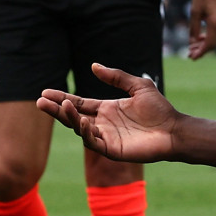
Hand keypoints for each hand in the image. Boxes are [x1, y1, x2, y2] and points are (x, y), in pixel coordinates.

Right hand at [36, 64, 179, 162]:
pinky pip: (95, 143)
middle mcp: (103, 123)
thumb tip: (93, 66)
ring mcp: (107, 137)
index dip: (62, 98)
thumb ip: (116, 77)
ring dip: (70, 118)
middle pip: (74, 117)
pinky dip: (87, 133)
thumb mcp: (138, 86)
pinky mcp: (113, 150)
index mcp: (107, 109)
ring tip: (61, 106)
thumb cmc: (160, 109)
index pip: (79, 103)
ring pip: (80, 129)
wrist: (175, 129)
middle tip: (40, 101)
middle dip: (57, 109)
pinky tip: (83, 122)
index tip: (45, 92)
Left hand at [187, 0, 215, 59]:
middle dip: (201, 49)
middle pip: (214, 44)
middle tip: (190, 53)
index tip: (191, 57)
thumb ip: (194, 28)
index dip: (200, 52)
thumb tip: (192, 42)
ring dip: (205, 43)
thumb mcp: (195, 11)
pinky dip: (210, 36)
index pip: (209, 44)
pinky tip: (201, 36)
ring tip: (193, 45)